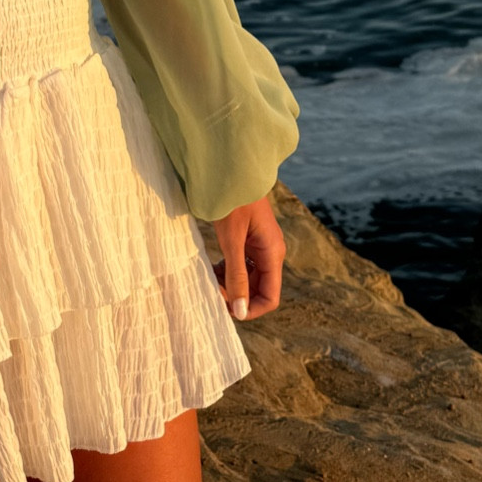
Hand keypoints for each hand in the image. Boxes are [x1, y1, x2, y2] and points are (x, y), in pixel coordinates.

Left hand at [212, 196, 284, 322]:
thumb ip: (236, 276)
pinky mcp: (249, 240)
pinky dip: (228, 271)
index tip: (225, 307)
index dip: (250, 309)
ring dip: (230, 283)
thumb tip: (240, 311)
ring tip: (209, 277)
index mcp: (272, 253)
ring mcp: (260, 246)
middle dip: (236, 295)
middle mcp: (270, 252)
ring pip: (248, 278)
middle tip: (211, 289)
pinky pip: (242, 265)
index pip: (270, 297)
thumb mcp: (232, 240)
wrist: (231, 170)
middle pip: (257, 289)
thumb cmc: (232, 201)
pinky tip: (212, 267)